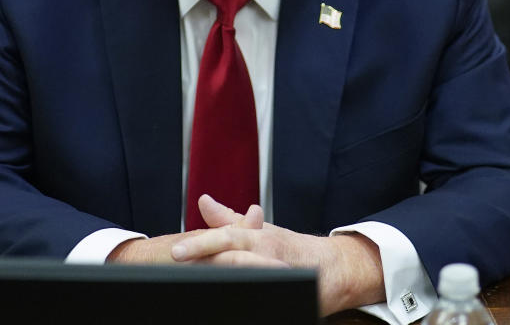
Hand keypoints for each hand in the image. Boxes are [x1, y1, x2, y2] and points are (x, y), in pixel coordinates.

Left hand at [171, 195, 385, 315]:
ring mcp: (280, 279)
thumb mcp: (259, 231)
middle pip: (234, 263)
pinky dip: (251, 302)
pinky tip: (231, 309)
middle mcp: (267, 257)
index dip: (201, 245)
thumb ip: (229, 220)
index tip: (176, 251)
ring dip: (229, 287)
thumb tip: (203, 201)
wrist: (333, 268)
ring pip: (251, 283)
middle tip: (181, 269)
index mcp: (257, 239)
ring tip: (200, 291)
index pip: (225, 239)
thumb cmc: (287, 248)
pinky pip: (268, 301)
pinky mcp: (291, 297)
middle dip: (208, 267)